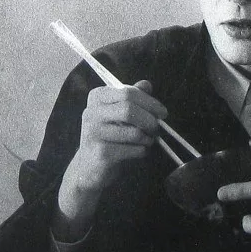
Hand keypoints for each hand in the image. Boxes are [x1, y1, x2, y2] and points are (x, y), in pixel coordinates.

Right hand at [54, 81, 167, 239]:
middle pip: (129, 109)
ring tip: (148, 141)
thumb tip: (146, 84)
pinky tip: (139, 152)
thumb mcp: (116, 113)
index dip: (150, 102)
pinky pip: (133, 150)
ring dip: (148, 138)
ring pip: (133, 132)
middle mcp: (91, 112)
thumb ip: (130, 98)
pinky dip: (142, 151)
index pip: (128, 92)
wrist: (87, 167)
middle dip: (150, 119)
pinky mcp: (101, 153)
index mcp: (96, 97)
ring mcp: (94, 133)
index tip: (162, 112)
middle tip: (158, 128)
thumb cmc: (106, 136)